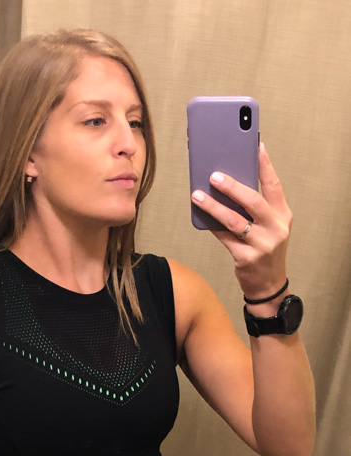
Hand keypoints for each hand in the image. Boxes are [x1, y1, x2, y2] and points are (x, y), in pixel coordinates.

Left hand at [191, 143, 292, 300]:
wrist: (268, 285)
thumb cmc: (265, 249)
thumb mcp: (269, 226)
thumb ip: (256, 208)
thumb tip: (229, 183)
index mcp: (283, 215)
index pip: (274, 185)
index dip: (265, 165)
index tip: (256, 145)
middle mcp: (275, 228)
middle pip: (253, 202)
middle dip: (233, 186)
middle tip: (214, 174)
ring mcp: (262, 245)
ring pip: (234, 221)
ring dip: (214, 206)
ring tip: (197, 195)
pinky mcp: (246, 258)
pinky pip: (224, 237)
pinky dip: (211, 225)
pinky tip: (200, 215)